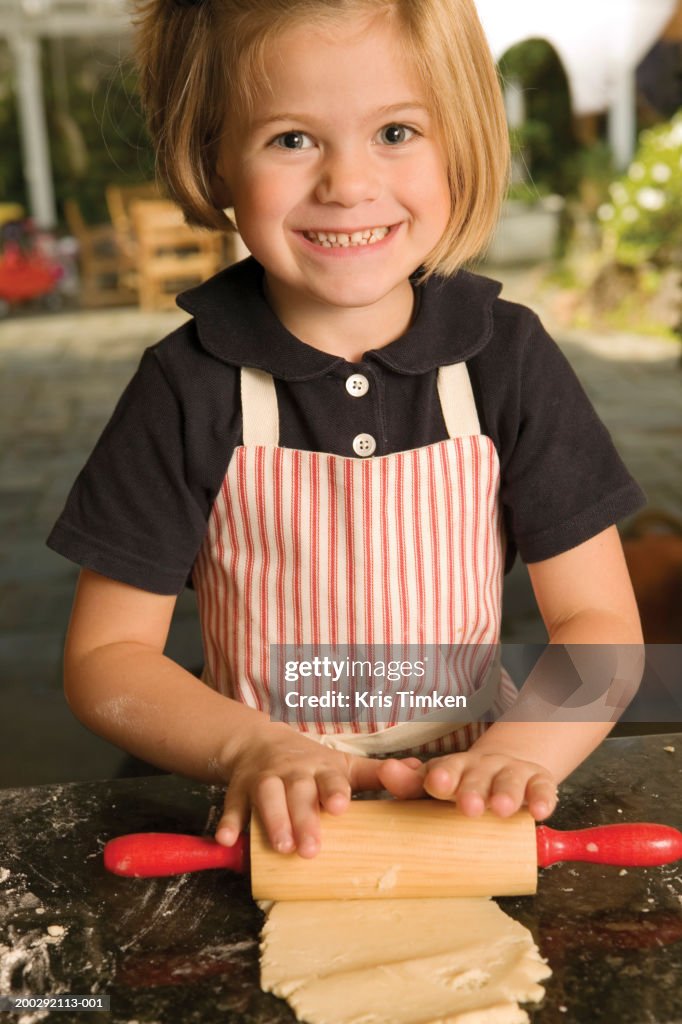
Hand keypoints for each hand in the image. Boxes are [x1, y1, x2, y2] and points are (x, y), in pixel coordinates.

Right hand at [215, 722, 421, 857]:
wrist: (259, 742)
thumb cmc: (309, 762)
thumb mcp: (343, 764)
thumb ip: (377, 773)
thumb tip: (420, 771)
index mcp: (321, 769)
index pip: (331, 779)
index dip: (335, 791)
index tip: (341, 805)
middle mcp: (293, 773)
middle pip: (298, 794)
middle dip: (304, 819)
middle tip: (310, 848)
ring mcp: (264, 780)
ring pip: (267, 797)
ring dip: (272, 820)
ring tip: (280, 847)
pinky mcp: (238, 790)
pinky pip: (231, 806)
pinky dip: (229, 822)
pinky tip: (228, 840)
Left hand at [377, 750, 556, 820]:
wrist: (508, 765)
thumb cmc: (463, 784)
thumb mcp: (437, 783)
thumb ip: (410, 783)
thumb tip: (384, 772)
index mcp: (455, 769)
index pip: (446, 769)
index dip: (441, 777)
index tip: (435, 784)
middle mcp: (483, 767)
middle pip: (477, 776)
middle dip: (472, 790)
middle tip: (468, 807)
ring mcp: (511, 773)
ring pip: (509, 781)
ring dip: (506, 794)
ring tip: (503, 809)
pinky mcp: (538, 782)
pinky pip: (542, 789)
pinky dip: (542, 799)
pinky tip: (540, 812)